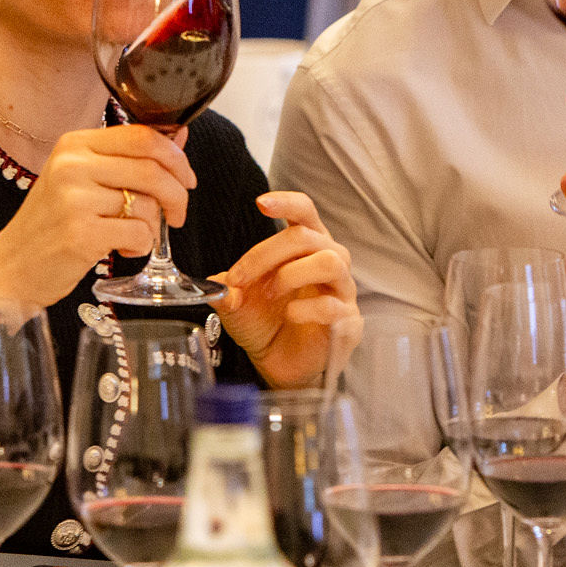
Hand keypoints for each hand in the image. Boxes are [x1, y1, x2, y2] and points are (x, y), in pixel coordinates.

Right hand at [0, 124, 195, 308]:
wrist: (11, 268)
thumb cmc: (51, 224)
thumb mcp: (83, 180)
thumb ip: (129, 159)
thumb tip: (180, 137)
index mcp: (74, 144)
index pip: (142, 136)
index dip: (175, 158)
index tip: (186, 178)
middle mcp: (72, 166)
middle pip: (152, 169)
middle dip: (177, 195)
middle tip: (177, 215)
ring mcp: (74, 199)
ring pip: (148, 204)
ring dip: (154, 227)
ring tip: (134, 237)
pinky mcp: (80, 234)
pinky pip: (138, 233)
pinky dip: (141, 246)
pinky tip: (123, 250)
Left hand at [211, 192, 359, 388]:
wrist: (278, 363)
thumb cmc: (265, 322)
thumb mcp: (236, 303)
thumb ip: (227, 289)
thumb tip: (217, 286)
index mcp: (306, 246)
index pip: (305, 212)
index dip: (287, 202)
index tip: (261, 203)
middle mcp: (329, 261)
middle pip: (309, 236)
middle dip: (267, 253)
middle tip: (239, 277)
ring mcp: (342, 290)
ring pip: (331, 262)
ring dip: (292, 274)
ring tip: (271, 293)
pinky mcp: (348, 321)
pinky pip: (334, 305)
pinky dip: (307, 308)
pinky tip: (290, 315)